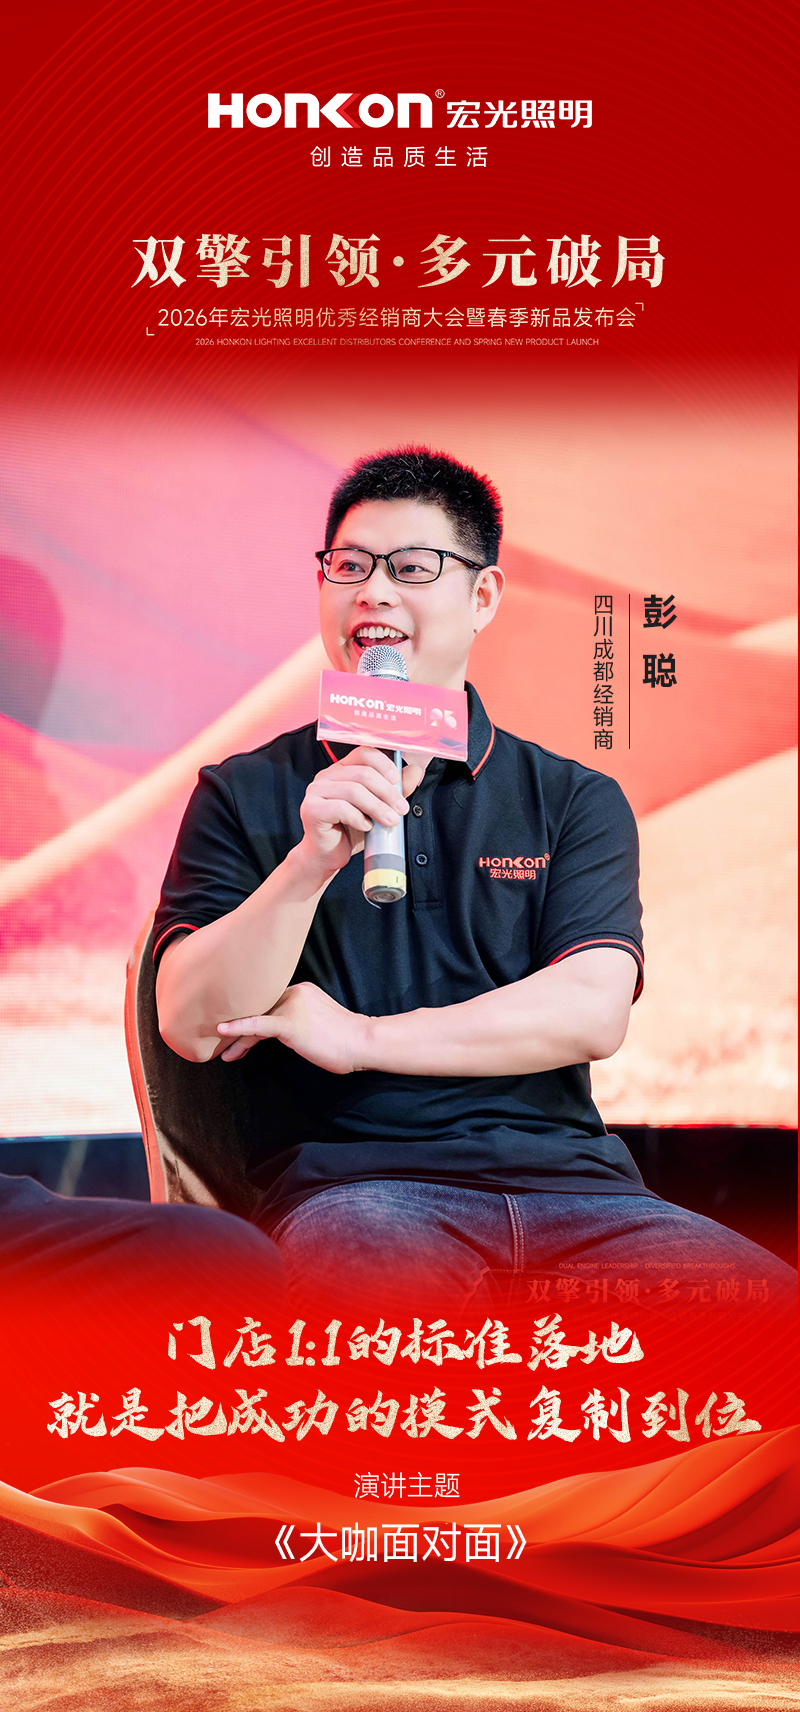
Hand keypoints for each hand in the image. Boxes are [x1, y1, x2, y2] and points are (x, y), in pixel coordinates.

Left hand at [217, 982, 372, 1074]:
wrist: (363, 1042)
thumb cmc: (345, 1038)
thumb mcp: (318, 1020)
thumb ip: (300, 1018)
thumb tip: (281, 1031)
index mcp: (301, 990)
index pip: (268, 1003)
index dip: (250, 1018)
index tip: (236, 1033)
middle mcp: (294, 992)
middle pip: (258, 1010)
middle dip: (239, 1030)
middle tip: (225, 1047)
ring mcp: (292, 1007)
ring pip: (256, 1019)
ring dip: (238, 1039)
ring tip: (226, 1055)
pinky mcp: (291, 1023)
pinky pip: (258, 1024)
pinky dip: (239, 1028)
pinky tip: (223, 1031)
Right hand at [296, 745, 426, 881]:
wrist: (327, 856)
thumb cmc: (350, 830)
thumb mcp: (377, 808)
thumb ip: (394, 790)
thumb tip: (415, 771)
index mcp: (341, 770)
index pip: (364, 753)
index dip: (384, 765)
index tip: (398, 782)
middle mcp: (326, 777)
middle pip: (362, 774)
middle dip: (387, 792)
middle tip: (401, 809)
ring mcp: (315, 792)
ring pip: (353, 791)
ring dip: (377, 807)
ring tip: (390, 821)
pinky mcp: (311, 810)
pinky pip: (340, 808)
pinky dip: (358, 818)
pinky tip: (366, 827)